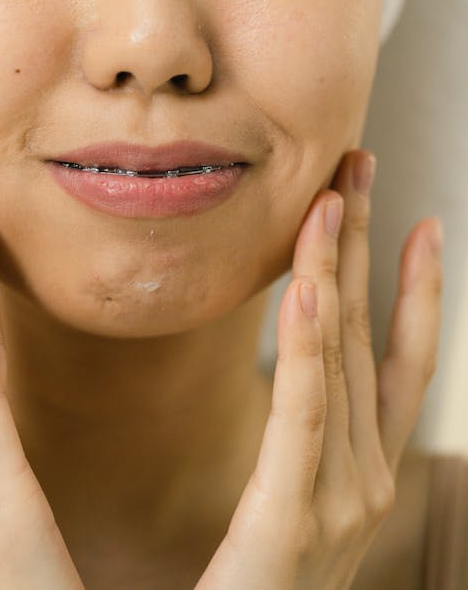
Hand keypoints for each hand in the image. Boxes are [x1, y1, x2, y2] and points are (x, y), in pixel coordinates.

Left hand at [195, 149, 442, 589]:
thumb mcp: (290, 515)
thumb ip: (299, 447)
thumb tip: (297, 382)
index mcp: (359, 478)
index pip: (393, 363)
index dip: (409, 287)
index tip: (407, 216)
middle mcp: (362, 485)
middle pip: (368, 341)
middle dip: (367, 249)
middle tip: (358, 166)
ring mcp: (335, 508)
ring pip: (339, 363)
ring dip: (337, 271)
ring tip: (335, 196)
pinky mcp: (285, 527)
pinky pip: (299, 420)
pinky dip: (307, 348)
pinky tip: (306, 284)